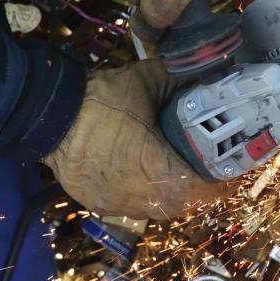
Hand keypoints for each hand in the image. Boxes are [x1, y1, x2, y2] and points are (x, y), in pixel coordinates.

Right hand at [42, 60, 230, 219]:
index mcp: (160, 172)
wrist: (48, 113)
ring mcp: (118, 205)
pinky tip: (147, 174)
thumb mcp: (149, 80)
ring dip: (174, 193)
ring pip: (159, 209)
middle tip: (209, 165)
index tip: (231, 163)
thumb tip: (218, 71)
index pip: (207, 191)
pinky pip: (133, 206)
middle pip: (186, 204)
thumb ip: (186, 79)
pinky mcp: (99, 204)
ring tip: (182, 169)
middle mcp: (142, 198)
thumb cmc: (102, 99)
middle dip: (201, 187)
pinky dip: (146, 194)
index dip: (224, 179)